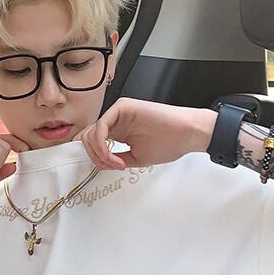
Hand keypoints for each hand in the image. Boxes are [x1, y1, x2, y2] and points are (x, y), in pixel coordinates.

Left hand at [72, 98, 216, 170]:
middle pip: (86, 137)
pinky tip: (115, 155)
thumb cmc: (169, 143)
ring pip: (90, 132)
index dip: (96, 159)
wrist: (187, 134)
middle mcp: (116, 120)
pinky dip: (102, 145)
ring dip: (99, 153)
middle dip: (95, 156)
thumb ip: (115, 159)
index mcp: (118, 131)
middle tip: (111, 166)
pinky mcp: (123, 107)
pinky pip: (101, 126)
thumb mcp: (135, 158)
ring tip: (117, 163)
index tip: (111, 168)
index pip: (92, 142)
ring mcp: (118, 112)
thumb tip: (100, 163)